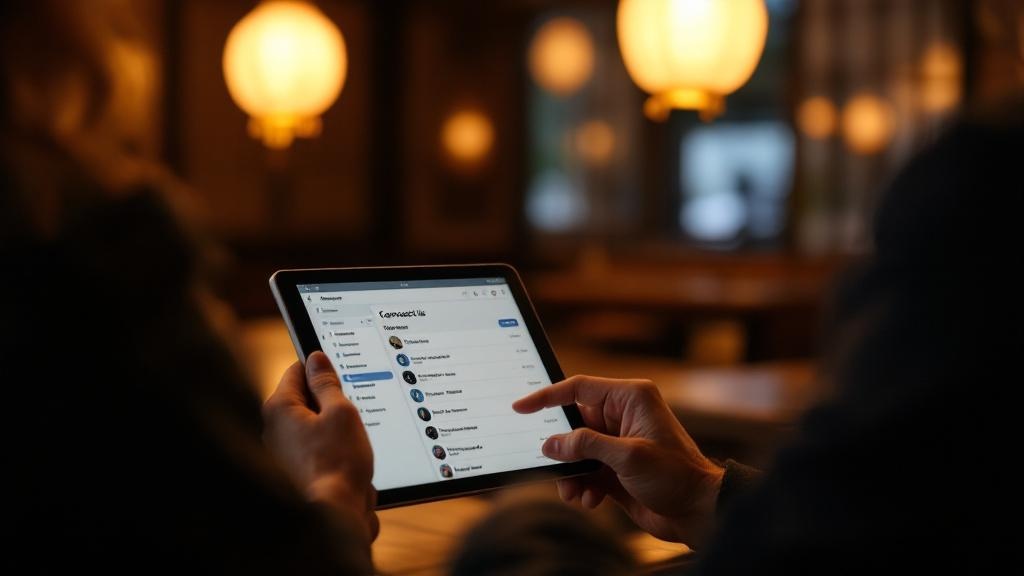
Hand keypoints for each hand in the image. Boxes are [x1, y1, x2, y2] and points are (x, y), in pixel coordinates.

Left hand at [263, 351, 378, 541]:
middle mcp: (272, 429)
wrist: (335, 513)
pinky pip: (313, 446)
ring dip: (332, 427)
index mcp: (279, 408)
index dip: (323, 368)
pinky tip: (344, 458)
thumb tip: (317, 359)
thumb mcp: (341, 412)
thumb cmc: (338, 463)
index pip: (297, 369)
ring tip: (349, 441)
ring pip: (311, 424)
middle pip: (304, 398)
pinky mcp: (291, 469)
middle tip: (350, 412)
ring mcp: (280, 451)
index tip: (341, 374)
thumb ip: (328, 383)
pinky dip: (329, 448)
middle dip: (330, 402)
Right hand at [513, 375, 723, 545]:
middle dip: (561, 449)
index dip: (547, 396)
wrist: (698, 511)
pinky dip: (581, 486)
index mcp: (630, 398)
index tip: (521, 407)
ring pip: (576, 452)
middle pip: (574, 425)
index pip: (579, 388)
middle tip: (550, 464)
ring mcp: (618, 443)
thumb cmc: (676, 475)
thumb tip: (552, 444)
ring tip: (574, 492)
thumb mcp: (628, 456)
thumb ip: (586, 445)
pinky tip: (590, 500)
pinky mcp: (615, 468)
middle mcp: (622, 416)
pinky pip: (584, 472)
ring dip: (570, 473)